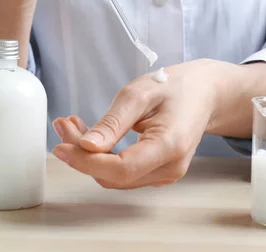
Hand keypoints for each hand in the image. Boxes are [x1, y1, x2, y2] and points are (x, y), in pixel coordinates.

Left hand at [51, 59, 224, 188]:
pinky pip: (123, 172)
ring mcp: (166, 174)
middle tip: (63, 125)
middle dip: (82, 155)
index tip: (61, 146)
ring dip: (88, 156)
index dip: (87, 162)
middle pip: (114, 175)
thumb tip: (86, 146)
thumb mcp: (139, 94)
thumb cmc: (174, 87)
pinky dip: (101, 157)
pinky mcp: (158, 172)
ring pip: (115, 177)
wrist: (204, 92)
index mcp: (170, 146)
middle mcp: (170, 168)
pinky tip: (89, 136)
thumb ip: (113, 122)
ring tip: (72, 126)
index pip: (121, 169)